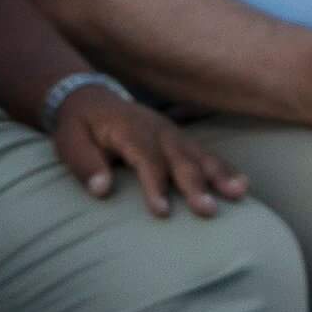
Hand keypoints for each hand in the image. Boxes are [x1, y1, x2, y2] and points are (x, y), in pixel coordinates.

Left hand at [50, 89, 246, 218]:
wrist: (92, 99)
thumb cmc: (79, 128)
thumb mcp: (69, 143)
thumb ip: (85, 165)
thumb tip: (101, 190)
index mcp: (130, 130)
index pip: (146, 159)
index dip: (155, 185)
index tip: (163, 213)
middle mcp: (158, 130)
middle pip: (180, 159)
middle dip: (195, 185)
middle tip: (208, 211)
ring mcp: (173, 134)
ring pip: (200, 155)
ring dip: (220, 175)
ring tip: (238, 194)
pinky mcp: (182, 140)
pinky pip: (207, 155)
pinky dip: (225, 169)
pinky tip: (242, 185)